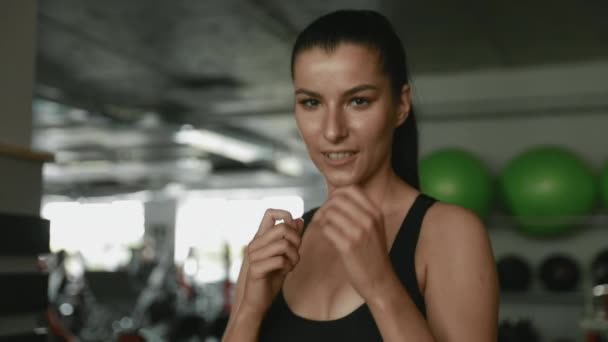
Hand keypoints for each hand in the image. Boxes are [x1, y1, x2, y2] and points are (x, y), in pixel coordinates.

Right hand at [240, 209, 304, 315]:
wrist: (258, 301)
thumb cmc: (272, 277)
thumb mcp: (285, 255)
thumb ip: (291, 238)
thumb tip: (299, 219)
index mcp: (260, 238)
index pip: (270, 213)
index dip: (286, 216)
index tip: (294, 232)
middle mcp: (255, 243)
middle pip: (282, 228)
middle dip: (296, 240)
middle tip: (296, 254)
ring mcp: (253, 255)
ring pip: (283, 245)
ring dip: (294, 256)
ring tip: (292, 264)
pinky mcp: (255, 269)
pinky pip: (280, 260)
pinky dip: (288, 266)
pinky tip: (286, 271)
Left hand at [314, 186, 393, 300]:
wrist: (379, 280)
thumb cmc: (373, 254)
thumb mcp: (375, 228)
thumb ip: (362, 211)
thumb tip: (339, 196)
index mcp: (375, 213)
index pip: (351, 189)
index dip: (337, 194)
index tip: (333, 205)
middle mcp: (369, 220)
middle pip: (337, 199)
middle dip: (327, 207)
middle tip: (326, 218)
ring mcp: (359, 233)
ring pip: (330, 213)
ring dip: (323, 220)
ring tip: (327, 228)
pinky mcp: (348, 246)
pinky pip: (327, 229)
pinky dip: (324, 232)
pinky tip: (329, 239)